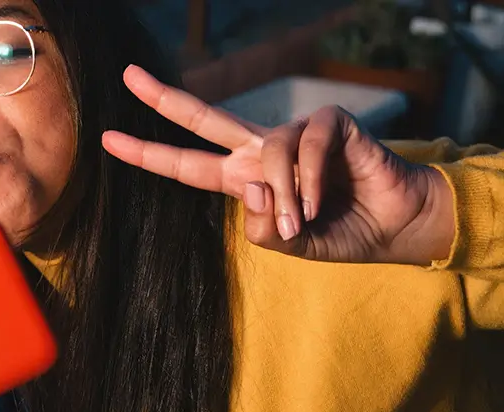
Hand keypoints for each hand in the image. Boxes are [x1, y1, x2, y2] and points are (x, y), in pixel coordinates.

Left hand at [102, 65, 454, 264]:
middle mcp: (261, 150)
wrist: (396, 225)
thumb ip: (263, 227)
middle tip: (126, 76)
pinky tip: (321, 202)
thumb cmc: (342, 231)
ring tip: (305, 221)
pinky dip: (310, 182)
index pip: (187, 165)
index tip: (107, 140)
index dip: (149, 154)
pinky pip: (306, 148)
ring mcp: (294, 134)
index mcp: (244, 179)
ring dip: (287, 198)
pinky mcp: (329, 123)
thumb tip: (253, 189)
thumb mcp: (290, 243)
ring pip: (268, 159)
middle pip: (204, 118)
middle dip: (164, 98)